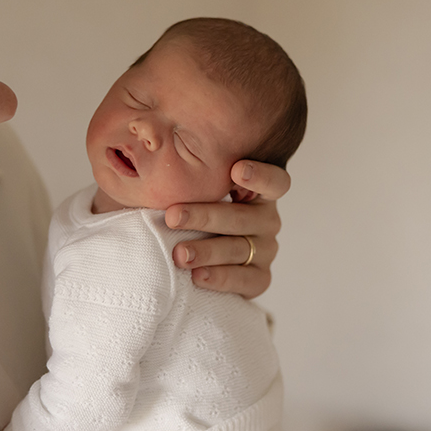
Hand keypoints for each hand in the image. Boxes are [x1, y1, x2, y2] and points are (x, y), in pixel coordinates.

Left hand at [166, 160, 289, 297]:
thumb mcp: (190, 191)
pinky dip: (220, 278)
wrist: (193, 257)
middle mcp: (266, 220)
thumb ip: (186, 176)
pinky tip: (198, 276)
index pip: (275, 181)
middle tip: (173, 216)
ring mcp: (265, 250)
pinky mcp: (259, 278)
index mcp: (256, 192)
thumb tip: (155, 150)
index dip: (261, 176)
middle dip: (205, 216)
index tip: (236, 170)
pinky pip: (245, 280)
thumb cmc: (188, 212)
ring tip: (180, 254)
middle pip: (244, 217)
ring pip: (239, 249)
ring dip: (207, 251)